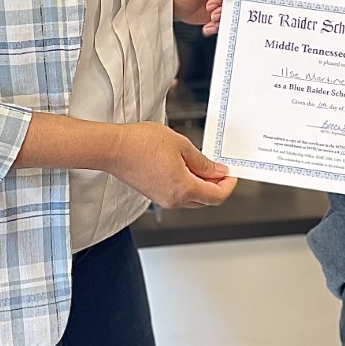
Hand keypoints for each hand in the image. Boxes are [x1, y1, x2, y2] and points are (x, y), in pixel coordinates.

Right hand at [108, 122, 238, 207]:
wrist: (113, 148)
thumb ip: (202, 162)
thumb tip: (216, 171)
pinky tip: (184, 167)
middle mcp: (174, 199)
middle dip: (216, 186)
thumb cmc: (141, 144)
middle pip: (205, 200)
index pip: (217, 196)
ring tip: (200, 164)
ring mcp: (162, 198)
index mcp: (184, 189)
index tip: (231, 174)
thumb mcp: (181, 145)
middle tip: (219, 168)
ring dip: (201, 185)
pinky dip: (186, 184)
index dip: (228, 185)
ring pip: (191, 199)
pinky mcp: (153, 194)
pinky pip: (177, 194)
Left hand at [173, 0, 251, 34]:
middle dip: (227, 4)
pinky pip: (234, 14)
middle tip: (212, 10)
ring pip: (240, 3)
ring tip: (211, 17)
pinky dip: (222, 22)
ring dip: (225, 14)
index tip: (214, 1)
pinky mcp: (229, 3)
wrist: (175, 5)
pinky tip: (211, 23)